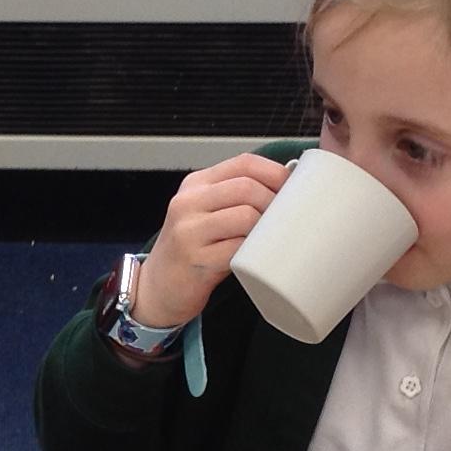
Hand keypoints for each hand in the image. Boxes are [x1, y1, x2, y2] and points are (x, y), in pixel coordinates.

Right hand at [132, 153, 292, 328]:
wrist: (158, 288)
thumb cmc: (191, 250)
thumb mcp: (204, 213)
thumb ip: (234, 197)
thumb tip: (286, 189)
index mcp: (195, 185)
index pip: (243, 163)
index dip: (275, 173)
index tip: (293, 189)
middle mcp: (188, 202)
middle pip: (247, 187)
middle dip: (275, 202)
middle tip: (286, 220)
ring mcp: (189, 231)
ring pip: (246, 216)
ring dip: (268, 228)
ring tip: (271, 239)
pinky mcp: (195, 260)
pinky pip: (239, 249)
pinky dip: (255, 252)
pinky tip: (257, 258)